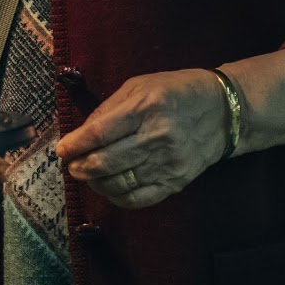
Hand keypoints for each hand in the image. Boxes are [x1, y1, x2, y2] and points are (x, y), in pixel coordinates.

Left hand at [55, 68, 230, 209]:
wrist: (223, 112)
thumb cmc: (174, 92)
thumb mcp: (138, 86)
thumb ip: (107, 109)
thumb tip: (79, 134)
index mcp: (144, 108)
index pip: (99, 133)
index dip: (74, 145)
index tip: (61, 150)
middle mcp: (157, 138)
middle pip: (105, 162)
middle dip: (79, 166)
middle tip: (71, 164)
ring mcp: (168, 163)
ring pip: (119, 183)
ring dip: (94, 182)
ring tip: (86, 174)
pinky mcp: (177, 182)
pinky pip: (139, 198)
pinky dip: (116, 197)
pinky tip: (108, 187)